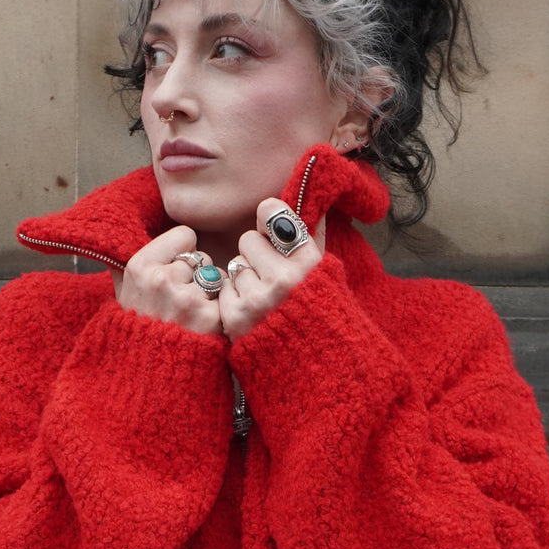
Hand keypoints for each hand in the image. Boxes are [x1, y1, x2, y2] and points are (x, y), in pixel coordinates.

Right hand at [112, 225, 223, 336]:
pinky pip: (227, 301)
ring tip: (190, 317)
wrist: (148, 377)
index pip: (186, 235)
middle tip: (180, 304)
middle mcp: (161, 280)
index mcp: (139, 267)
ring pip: (217, 279)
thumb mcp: (121, 293)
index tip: (172, 275)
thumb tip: (121, 237)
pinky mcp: (210, 319)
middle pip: (203, 259)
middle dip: (197, 278)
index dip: (183, 255)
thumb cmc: (136, 331)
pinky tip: (203, 329)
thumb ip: (125, 262)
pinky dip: (219, 314)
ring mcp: (187, 300)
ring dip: (210, 296)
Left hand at [217, 199, 324, 340]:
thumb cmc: (316, 307)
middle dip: (256, 256)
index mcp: (309, 261)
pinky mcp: (235, 318)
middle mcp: (285, 279)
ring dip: (245, 280)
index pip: (272, 212)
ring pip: (235, 265)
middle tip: (271, 277)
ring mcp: (258, 300)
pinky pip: (225, 289)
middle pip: (248, 239)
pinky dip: (234, 300)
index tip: (273, 230)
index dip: (270, 218)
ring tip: (264, 299)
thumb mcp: (323, 268)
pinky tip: (252, 313)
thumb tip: (307, 185)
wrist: (310, 362)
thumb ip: (312, 229)